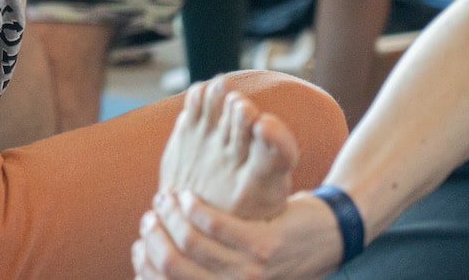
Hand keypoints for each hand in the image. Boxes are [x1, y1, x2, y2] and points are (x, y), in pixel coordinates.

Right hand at [132, 190, 339, 279]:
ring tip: (168, 199)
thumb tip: (152, 262)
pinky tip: (190, 197)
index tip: (140, 240)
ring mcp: (252, 271)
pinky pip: (214, 224)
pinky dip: (194, 207)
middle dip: (152, 235)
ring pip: (189, 241)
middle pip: (171, 264)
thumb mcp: (239, 271)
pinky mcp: (264, 246)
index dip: (144, 263)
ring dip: (169, 215)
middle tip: (151, 215)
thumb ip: (204, 270)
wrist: (328, 237)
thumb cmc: (274, 253)